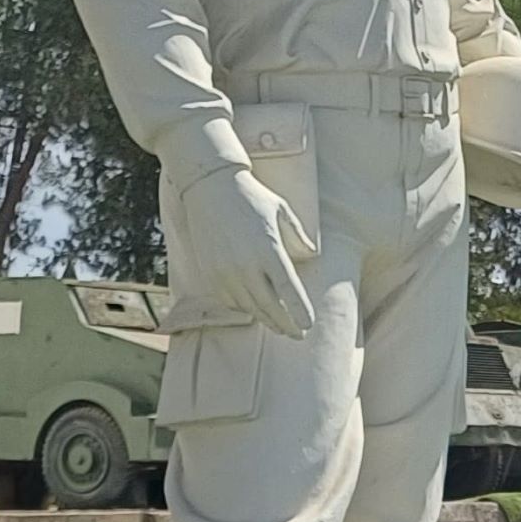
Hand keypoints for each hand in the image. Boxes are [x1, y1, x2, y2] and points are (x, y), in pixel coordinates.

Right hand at [175, 163, 317, 339]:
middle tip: (298, 334)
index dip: (299, 312)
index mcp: (268, 250)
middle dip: (285, 324)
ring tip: (279, 325)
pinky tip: (254, 308)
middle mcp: (245, 265)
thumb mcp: (281, 210)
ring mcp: (224, 271)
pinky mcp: (208, 273)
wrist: (207, 186)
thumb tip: (312, 255)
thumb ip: (298, 236)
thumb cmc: (250, 197)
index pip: (288, 290)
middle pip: (269, 307)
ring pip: (249, 307)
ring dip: (266, 318)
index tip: (308, 326)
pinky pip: (229, 300)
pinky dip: (244, 307)